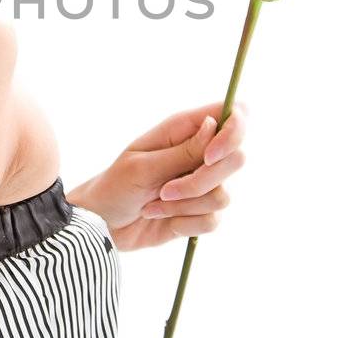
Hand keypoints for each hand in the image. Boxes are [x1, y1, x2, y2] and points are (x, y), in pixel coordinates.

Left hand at [74, 103, 247, 252]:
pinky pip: (213, 219)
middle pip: (236, 159)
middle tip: (165, 190)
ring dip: (185, 205)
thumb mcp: (143, 167)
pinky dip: (185, 223)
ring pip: (223, 195)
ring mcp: (202, 183)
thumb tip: (214, 125)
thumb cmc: (115, 186)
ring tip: (154, 204)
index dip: (233, 132)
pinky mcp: (199, 211)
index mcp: (183, 130)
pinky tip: (160, 217)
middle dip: (202, 181)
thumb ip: (184, 151)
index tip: (210, 157)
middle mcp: (199, 153)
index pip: (232, 113)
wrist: (101, 224)